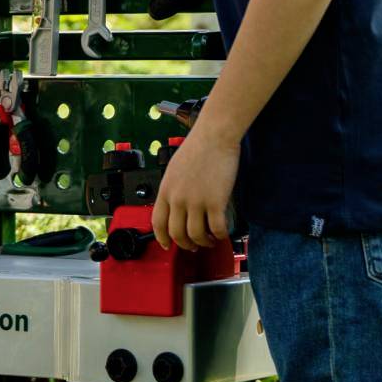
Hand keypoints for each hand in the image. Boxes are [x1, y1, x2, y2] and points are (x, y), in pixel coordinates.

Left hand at [151, 129, 237, 251]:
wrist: (214, 135)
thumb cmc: (198, 147)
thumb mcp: (174, 169)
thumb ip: (172, 189)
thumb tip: (175, 206)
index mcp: (166, 190)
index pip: (157, 223)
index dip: (162, 238)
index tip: (167, 245)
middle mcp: (178, 198)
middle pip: (177, 234)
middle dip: (186, 244)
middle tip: (194, 245)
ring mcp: (196, 201)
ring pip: (196, 235)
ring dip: (204, 242)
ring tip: (210, 240)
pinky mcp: (216, 202)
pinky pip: (217, 229)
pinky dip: (220, 236)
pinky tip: (223, 233)